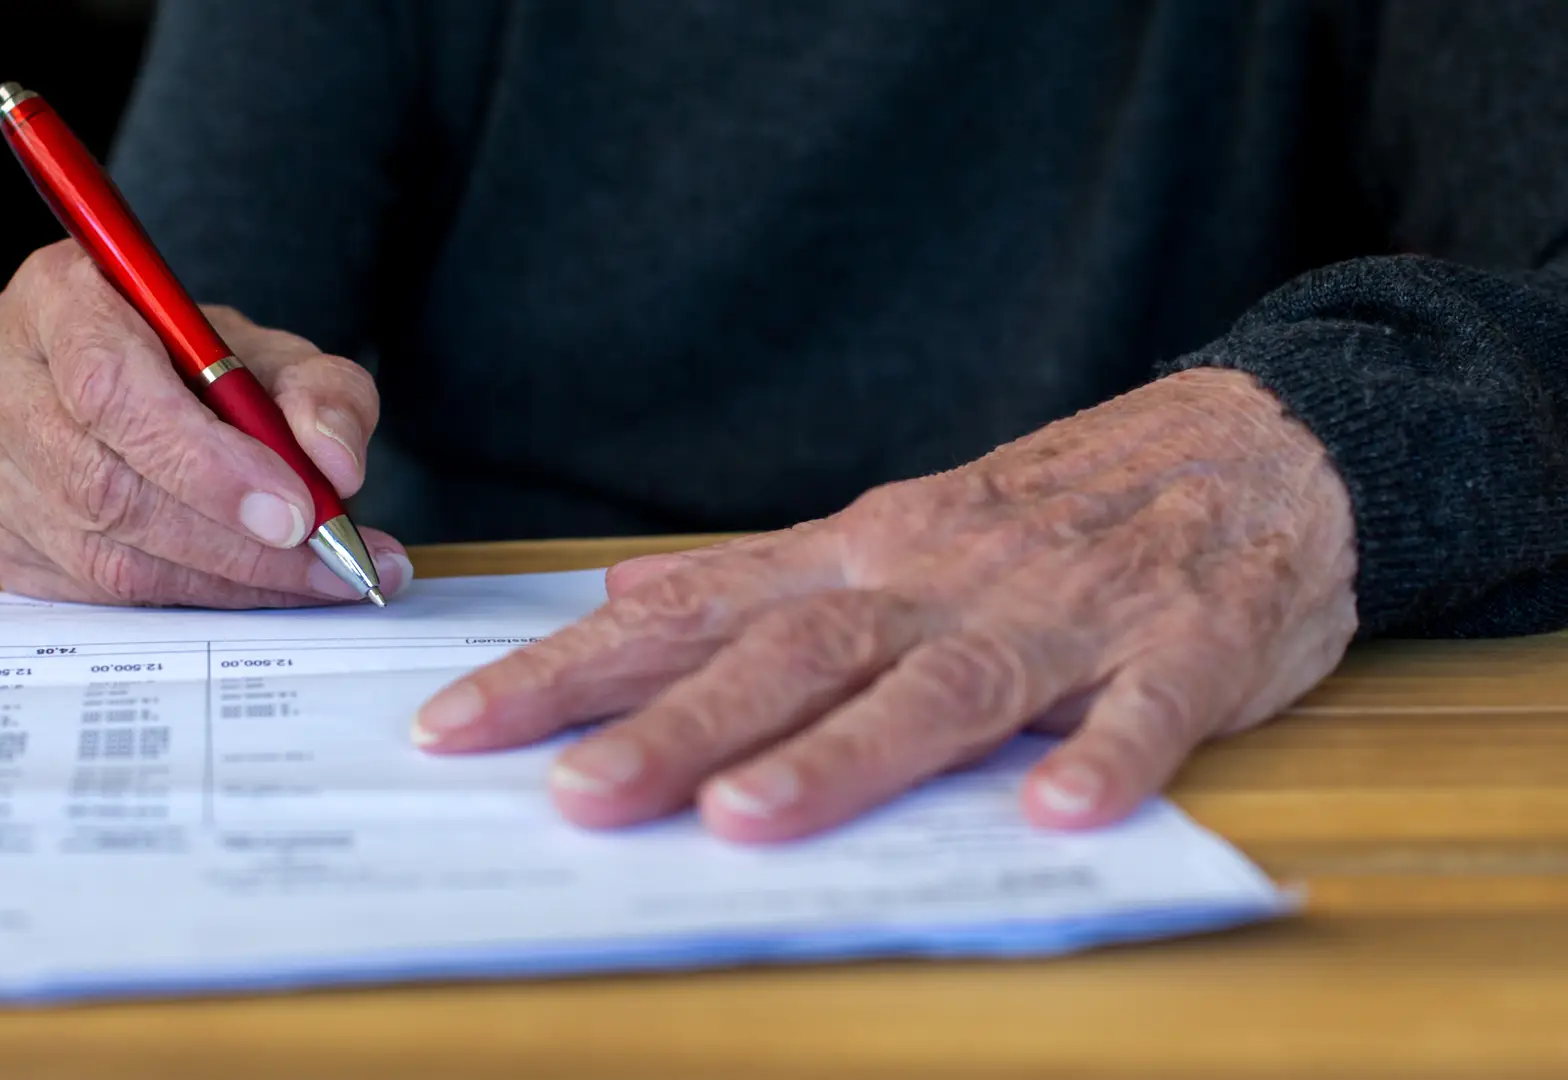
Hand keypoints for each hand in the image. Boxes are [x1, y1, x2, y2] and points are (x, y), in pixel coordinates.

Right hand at [0, 239, 409, 605]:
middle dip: (232, 541)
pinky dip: (186, 598)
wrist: (136, 384)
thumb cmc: (198, 362)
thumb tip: (334, 462)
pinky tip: (253, 589)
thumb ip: (322, 392)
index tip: (295, 511)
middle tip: (330, 562)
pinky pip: (91, 590)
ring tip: (315, 581)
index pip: (112, 390)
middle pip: (103, 485)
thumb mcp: (274, 353)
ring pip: (99, 552)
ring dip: (222, 580)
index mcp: (56, 296)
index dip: (206, 464)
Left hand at [412, 368, 1357, 841]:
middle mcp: (941, 579)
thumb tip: (619, 601)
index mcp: (864, 555)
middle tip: (573, 796)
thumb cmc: (1052, 508)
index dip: (571, 672)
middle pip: (794, 658)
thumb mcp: (890, 528)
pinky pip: (1147, 705)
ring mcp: (1062, 612)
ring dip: (846, 752)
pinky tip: (1059, 811)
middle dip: (677, 730)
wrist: (1254, 447)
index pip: (693, 619)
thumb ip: (759, 577)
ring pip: (941, 684)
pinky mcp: (1185, 646)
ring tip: (751, 817)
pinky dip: (1109, 753)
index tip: (460, 726)